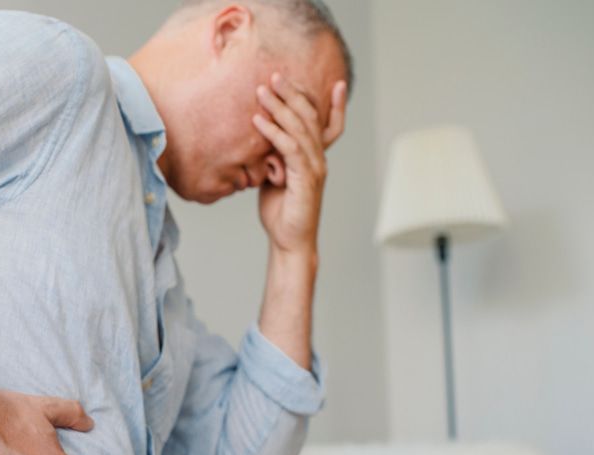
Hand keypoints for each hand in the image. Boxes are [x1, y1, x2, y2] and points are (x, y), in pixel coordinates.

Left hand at [253, 73, 346, 254]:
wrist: (289, 241)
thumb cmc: (281, 211)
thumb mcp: (275, 177)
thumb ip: (274, 157)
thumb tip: (262, 139)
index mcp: (316, 158)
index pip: (330, 125)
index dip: (335, 105)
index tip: (335, 82)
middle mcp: (319, 159)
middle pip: (310, 118)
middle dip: (293, 94)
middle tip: (275, 75)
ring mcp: (314, 168)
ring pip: (299, 129)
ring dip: (279, 107)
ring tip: (262, 90)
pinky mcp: (304, 179)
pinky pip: (289, 149)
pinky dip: (273, 133)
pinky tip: (258, 120)